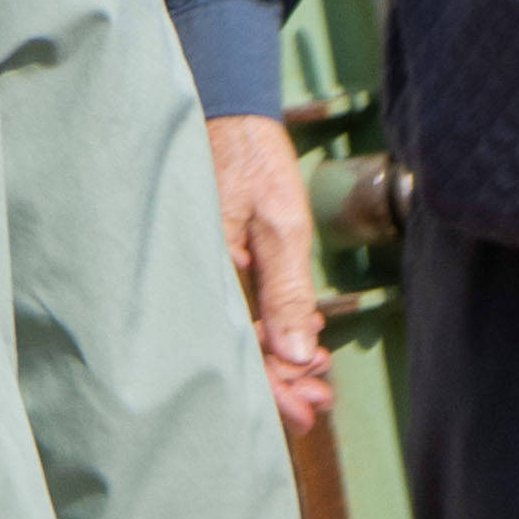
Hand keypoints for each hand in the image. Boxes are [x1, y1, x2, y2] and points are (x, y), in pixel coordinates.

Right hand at [204, 114, 334, 435]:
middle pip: (235, 349)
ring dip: (277, 360)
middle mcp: (201, 278)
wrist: (229, 109)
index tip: (307, 409)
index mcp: (207, 274)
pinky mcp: (219, 260)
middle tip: (317, 403)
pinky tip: (295, 341)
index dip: (271, 386)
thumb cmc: (249, 157)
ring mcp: (209, 270)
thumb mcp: (278, 223)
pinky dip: (270, 330)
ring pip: (238, 332)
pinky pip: (238, 308)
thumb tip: (298, 352)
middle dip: (278, 382)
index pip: (235, 349)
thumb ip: (286, 290)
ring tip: (315, 377)